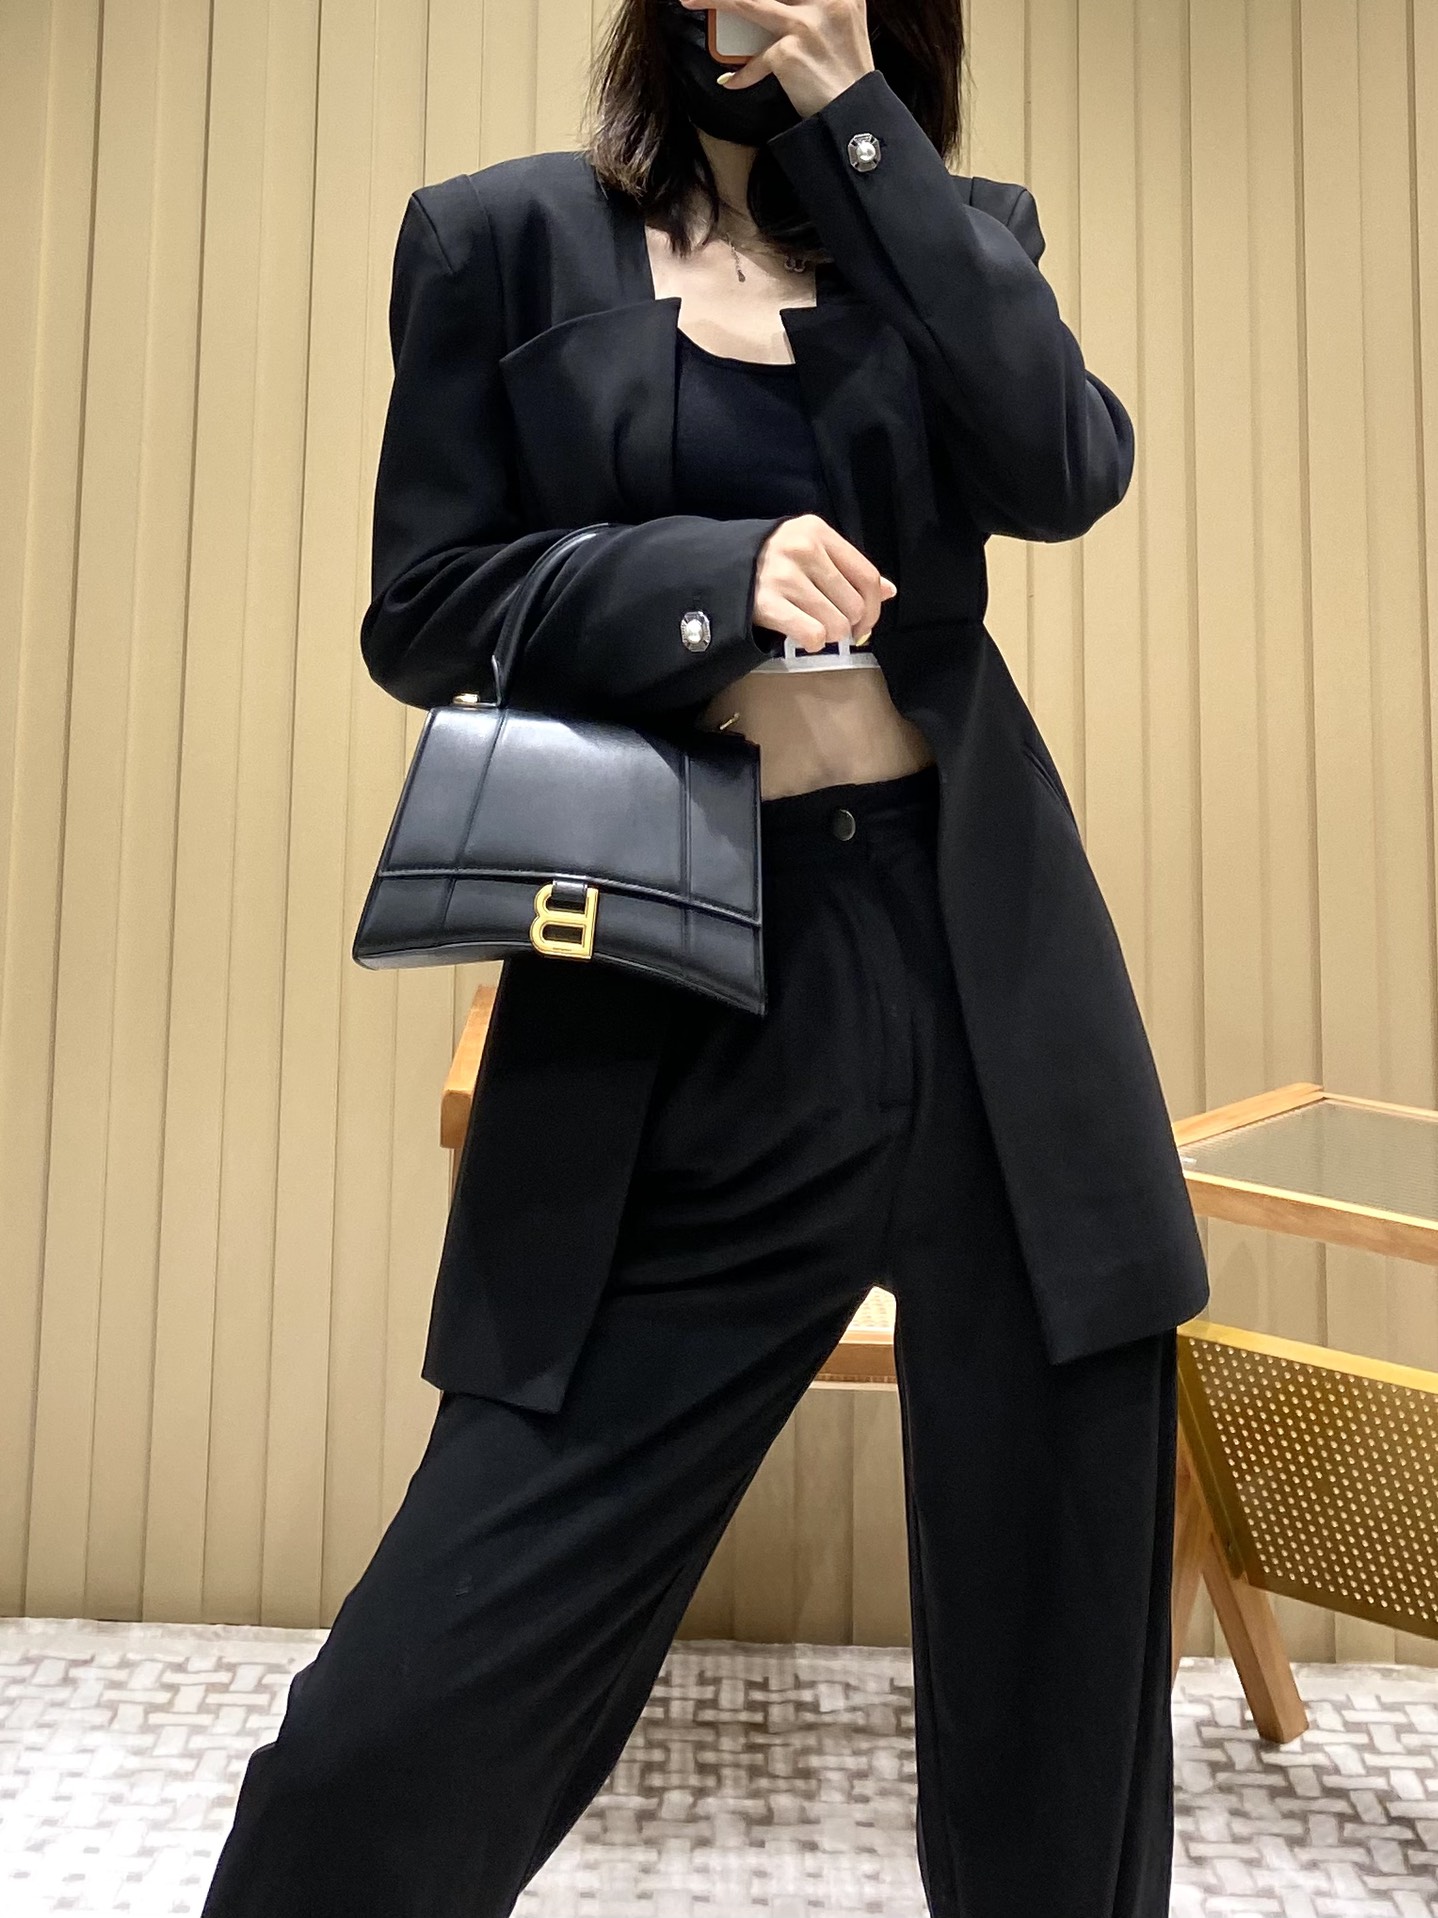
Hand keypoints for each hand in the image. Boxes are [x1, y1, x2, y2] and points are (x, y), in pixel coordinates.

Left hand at [680, 0, 874, 118]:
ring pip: (748, 4)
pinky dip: (741, 75)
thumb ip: (818, 4)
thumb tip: (778, 5)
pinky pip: (754, 61)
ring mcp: (805, 24)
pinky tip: (729, 81)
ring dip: (715, 1)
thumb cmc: (847, 71)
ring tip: (690, 0)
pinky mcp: (789, 53)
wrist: (856, 112)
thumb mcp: (844, 21)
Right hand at [752, 514, 895, 652]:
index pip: (867, 575)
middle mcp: (801, 549)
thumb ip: (848, 568)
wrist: (722, 568)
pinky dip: (813, 642)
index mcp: (817, 531)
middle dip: (850, 624)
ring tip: (815, 626)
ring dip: (831, 635)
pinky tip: (802, 634)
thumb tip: (889, 591)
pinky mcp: (766, 603)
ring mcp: (783, 576)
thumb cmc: (775, 562)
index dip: (874, 607)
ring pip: (836, 624)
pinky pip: (813, 635)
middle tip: (835, 625)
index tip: (865, 622)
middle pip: (854, 605)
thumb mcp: (811, 552)